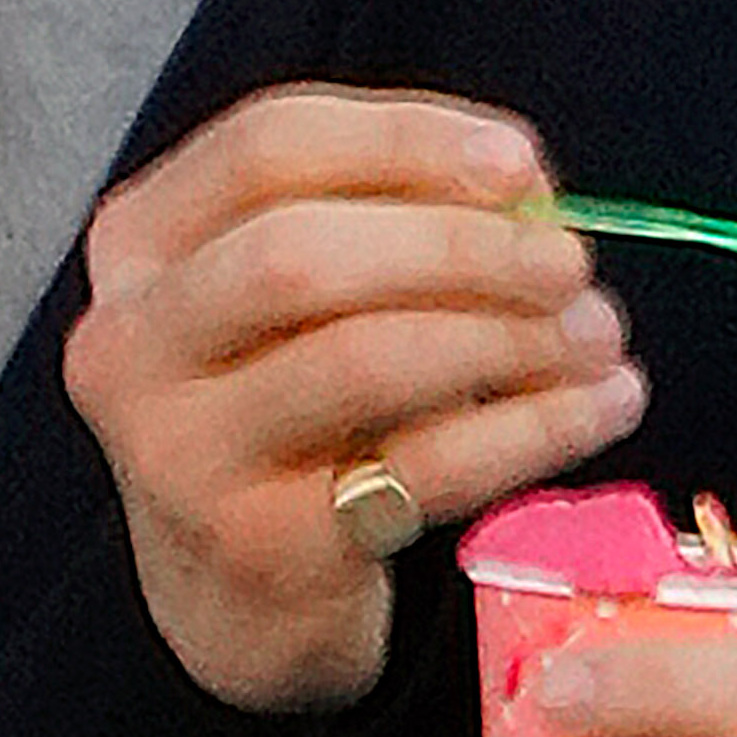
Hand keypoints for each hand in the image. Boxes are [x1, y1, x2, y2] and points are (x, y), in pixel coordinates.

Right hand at [64, 87, 641, 711]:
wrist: (243, 597)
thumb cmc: (300, 414)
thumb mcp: (307, 307)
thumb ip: (392, 226)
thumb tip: (530, 191)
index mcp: (139, 245)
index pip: (268, 144)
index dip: (407, 139)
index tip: (524, 162)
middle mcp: (132, 342)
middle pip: (300, 251)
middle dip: (460, 246)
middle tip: (572, 262)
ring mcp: (182, 451)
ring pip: (362, 359)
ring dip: (507, 338)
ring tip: (599, 335)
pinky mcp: (259, 544)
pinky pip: (422, 467)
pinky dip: (534, 428)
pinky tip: (604, 405)